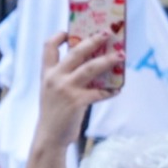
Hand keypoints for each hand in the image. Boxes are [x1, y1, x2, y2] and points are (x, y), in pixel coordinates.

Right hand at [32, 31, 121, 153]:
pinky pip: (99, 92)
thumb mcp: (52, 91)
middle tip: (106, 34)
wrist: (49, 136)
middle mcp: (54, 78)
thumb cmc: (54, 112)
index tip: (69, 31)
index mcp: (46, 74)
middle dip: (93, 41)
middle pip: (76, 52)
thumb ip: (64, 76)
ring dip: (108, 60)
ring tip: (121, 55)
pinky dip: (110, 91)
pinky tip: (117, 89)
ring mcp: (65, 89)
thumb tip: (92, 62)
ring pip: (90, 68)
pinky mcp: (77, 101)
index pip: (48, 47)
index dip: (59, 36)